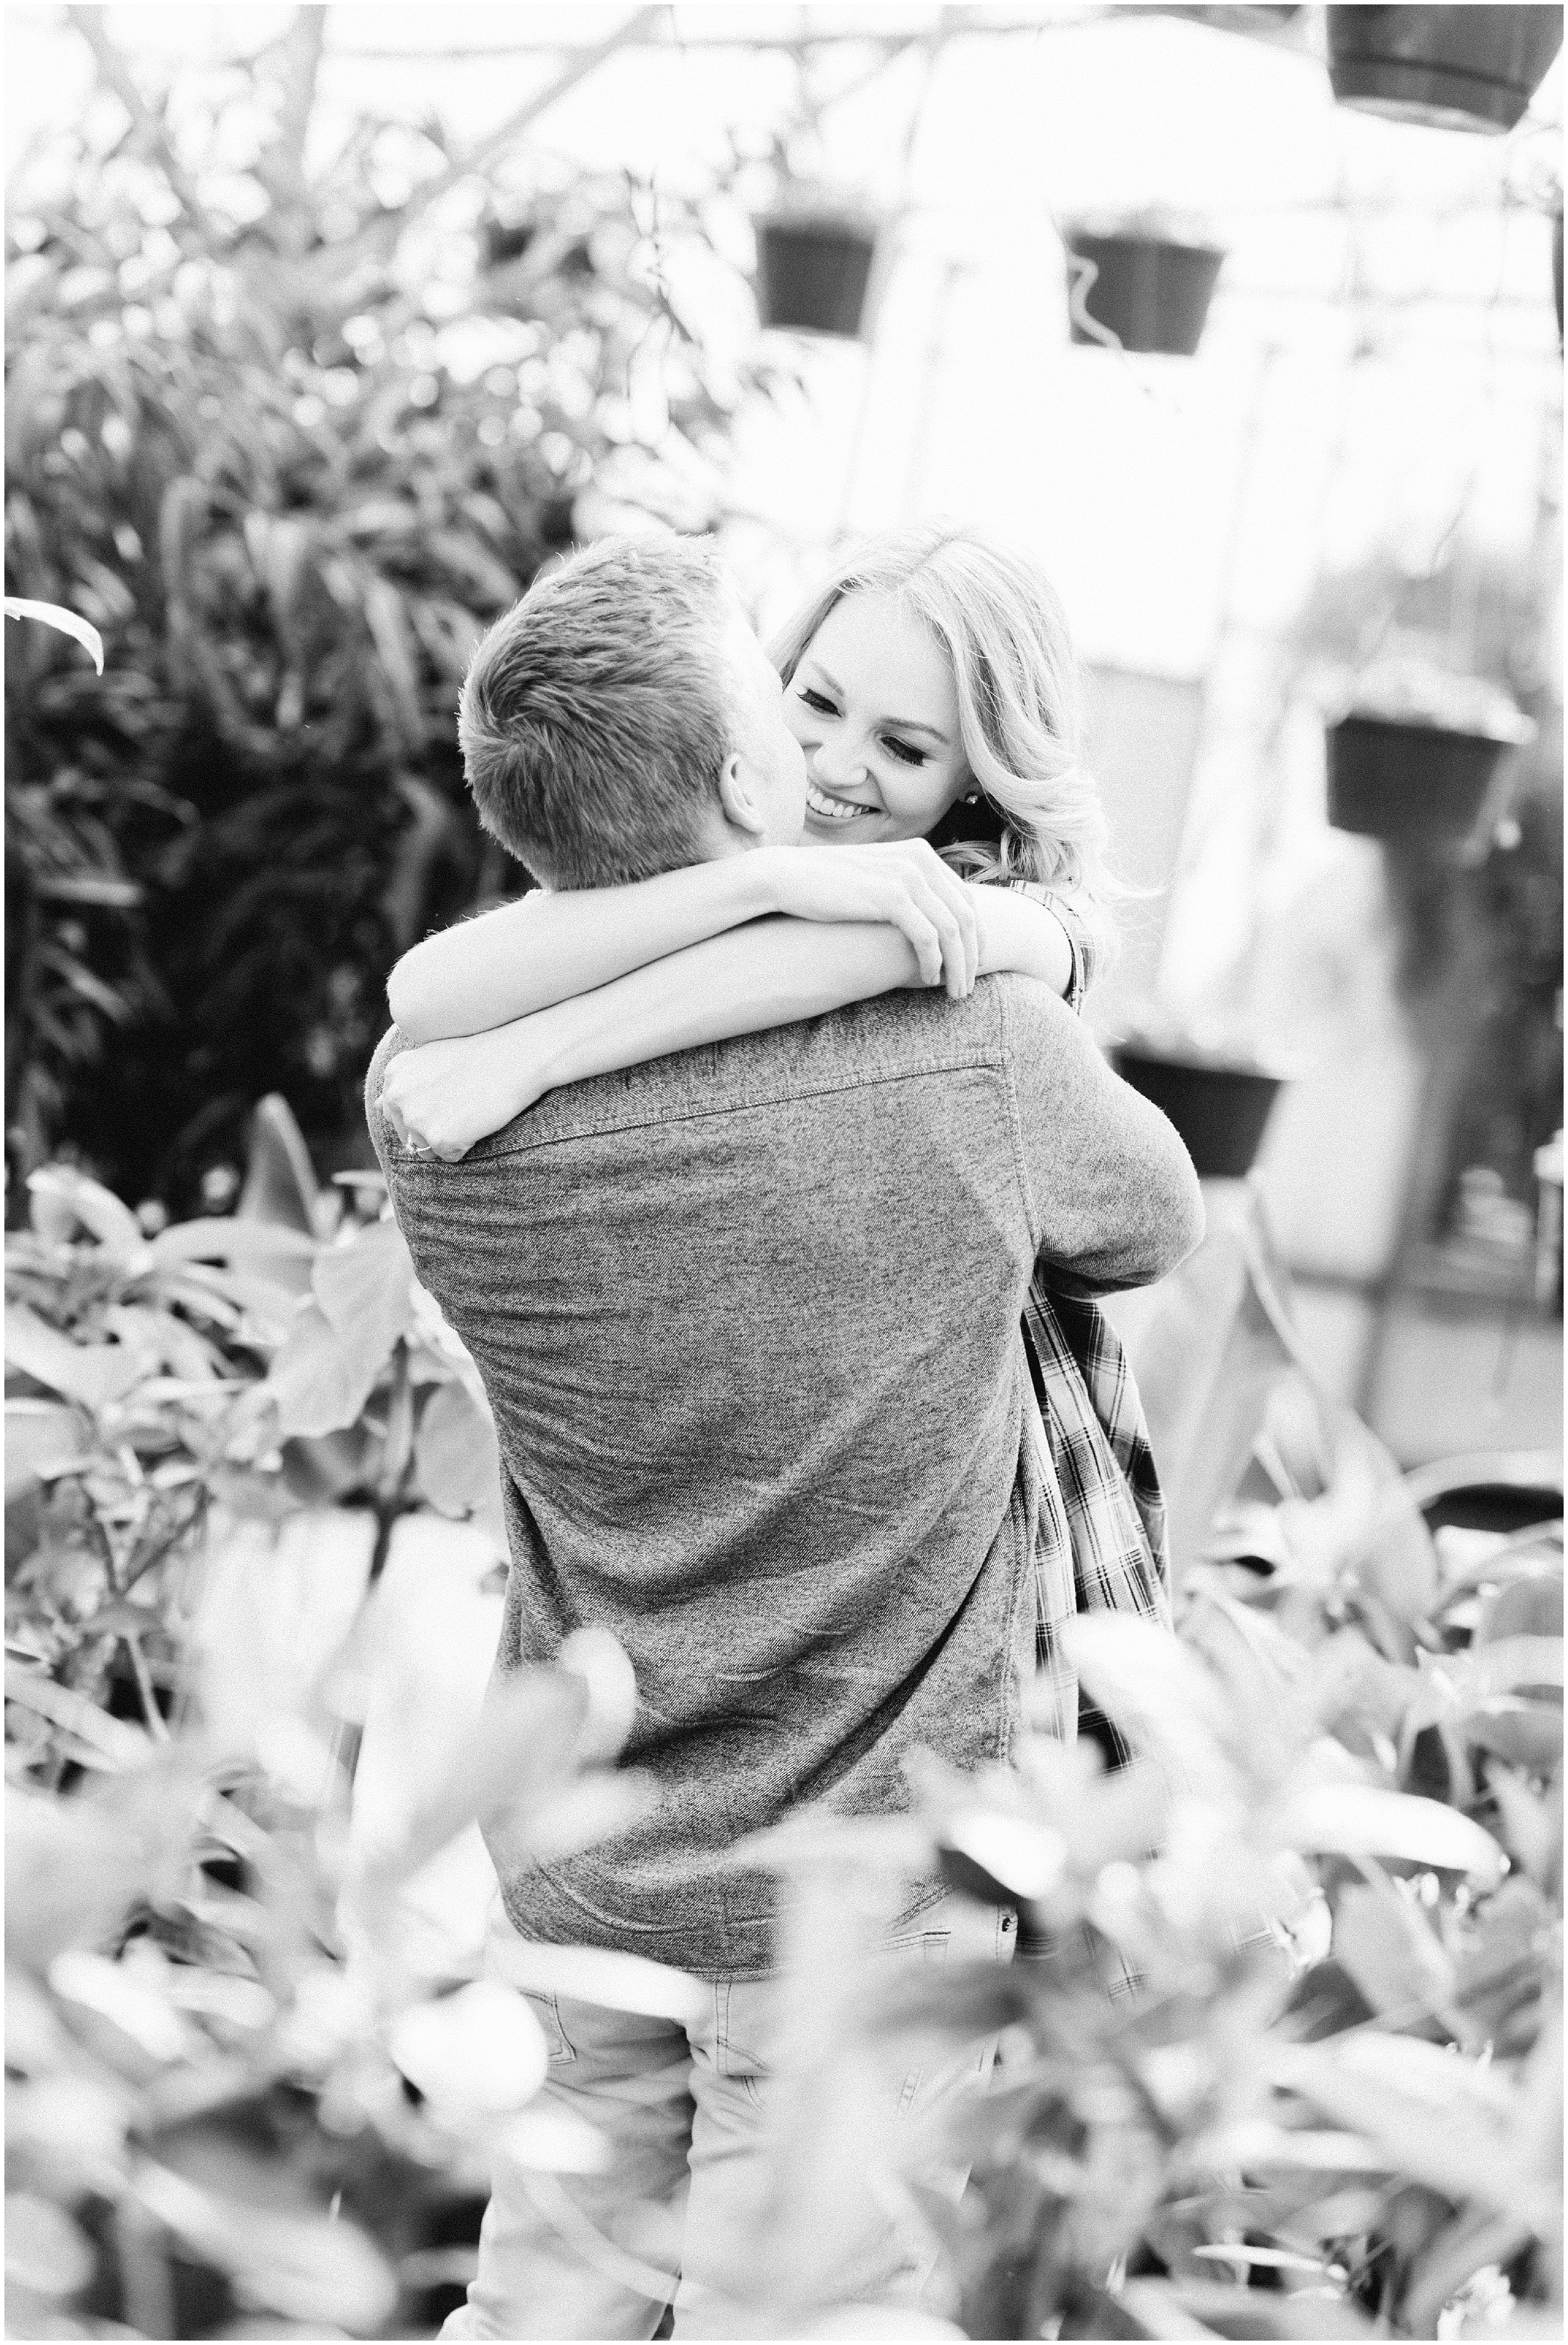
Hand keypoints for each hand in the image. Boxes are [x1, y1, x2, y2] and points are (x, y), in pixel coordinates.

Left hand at [379, 1026, 546, 1161]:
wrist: (515, 1056)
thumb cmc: (481, 1054)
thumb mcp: (431, 1059)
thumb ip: (403, 1082)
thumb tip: (377, 1105)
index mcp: (394, 1076)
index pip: (398, 1115)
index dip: (428, 1109)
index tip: (449, 1096)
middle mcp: (397, 1098)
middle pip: (410, 1135)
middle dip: (436, 1126)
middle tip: (463, 1102)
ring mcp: (417, 1119)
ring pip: (428, 1150)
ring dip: (450, 1137)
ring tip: (470, 1109)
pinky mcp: (439, 1139)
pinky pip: (451, 1156)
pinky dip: (467, 1144)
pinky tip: (478, 1119)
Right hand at [761, 840, 979, 998]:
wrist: (788, 876)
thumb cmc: (829, 885)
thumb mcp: (876, 879)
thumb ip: (906, 891)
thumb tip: (928, 921)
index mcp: (922, 854)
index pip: (966, 900)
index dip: (975, 938)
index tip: (971, 966)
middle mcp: (921, 861)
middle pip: (966, 916)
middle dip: (971, 957)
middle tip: (966, 987)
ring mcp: (908, 876)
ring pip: (952, 930)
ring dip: (957, 966)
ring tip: (953, 992)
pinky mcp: (892, 896)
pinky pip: (927, 937)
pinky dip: (933, 962)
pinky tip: (927, 979)